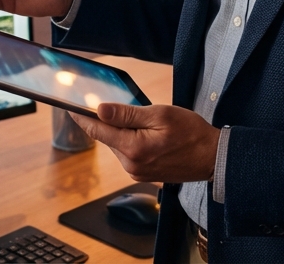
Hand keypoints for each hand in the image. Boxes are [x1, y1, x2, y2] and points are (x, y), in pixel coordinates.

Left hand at [71, 104, 219, 183]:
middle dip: (112, 122)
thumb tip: (100, 110)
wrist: (213, 157)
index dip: (83, 117)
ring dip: (124, 132)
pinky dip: (133, 141)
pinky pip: (129, 153)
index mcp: (133, 149)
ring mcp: (137, 172)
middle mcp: (131, 165)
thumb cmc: (192, 133)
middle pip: (108, 137)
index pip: (98, 130)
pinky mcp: (143, 174)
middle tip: (128, 108)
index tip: (71, 108)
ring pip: (119, 145)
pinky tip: (150, 135)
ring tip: (148, 123)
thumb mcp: (159, 115)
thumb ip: (127, 114)